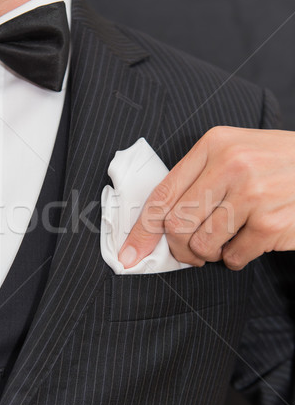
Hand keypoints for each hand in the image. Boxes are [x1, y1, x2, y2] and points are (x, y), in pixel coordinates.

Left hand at [118, 126, 294, 270]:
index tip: (128, 253)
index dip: (140, 230)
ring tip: (223, 243)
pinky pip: (233, 258)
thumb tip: (158, 223)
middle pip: (176, 224)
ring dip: (207, 255)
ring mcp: (252, 194)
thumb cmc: (276, 165)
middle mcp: (231, 165)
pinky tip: (247, 242)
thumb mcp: (235, 153)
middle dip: (176, 249)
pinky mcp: (271, 223)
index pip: (162, 194)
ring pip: (202, 245)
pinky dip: (234, 259)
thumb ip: (198, 179)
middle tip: (188, 253)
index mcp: (214, 145)